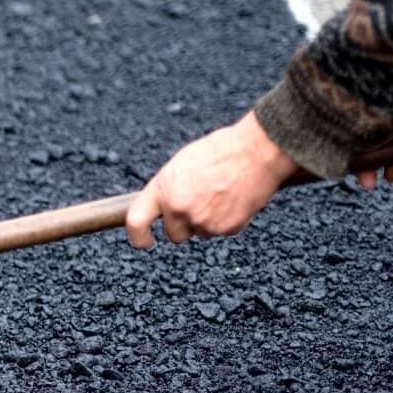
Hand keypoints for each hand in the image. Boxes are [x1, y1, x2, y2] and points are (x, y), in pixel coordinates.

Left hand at [126, 111, 298, 248]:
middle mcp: (179, 208)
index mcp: (163, 189)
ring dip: (207, 221)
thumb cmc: (220, 151)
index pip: (136, 221)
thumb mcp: (182, 165)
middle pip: (174, 234)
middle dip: (183, 226)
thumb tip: (163, 205)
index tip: (144, 241)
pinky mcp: (226, 229)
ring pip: (200, 233)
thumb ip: (169, 189)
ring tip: (220, 194)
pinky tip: (234, 199)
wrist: (256, 152)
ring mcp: (203, 221)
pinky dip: (227, 220)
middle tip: (199, 205)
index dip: (138, 236)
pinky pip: (221, 231)